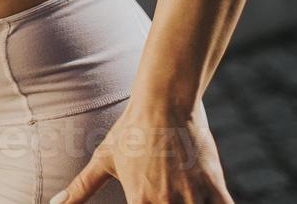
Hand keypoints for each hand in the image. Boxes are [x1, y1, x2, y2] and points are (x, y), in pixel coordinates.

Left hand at [52, 102, 232, 203]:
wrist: (164, 102)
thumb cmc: (132, 130)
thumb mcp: (105, 160)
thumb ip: (80, 188)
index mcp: (140, 202)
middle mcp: (166, 203)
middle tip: (164, 200)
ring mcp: (193, 197)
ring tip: (181, 200)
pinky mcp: (215, 188)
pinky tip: (206, 202)